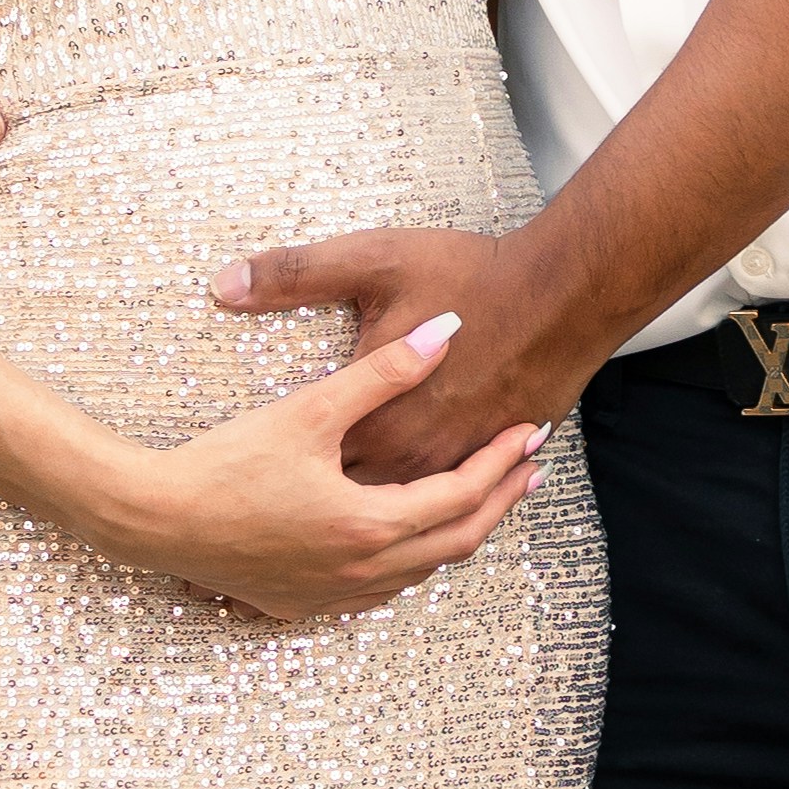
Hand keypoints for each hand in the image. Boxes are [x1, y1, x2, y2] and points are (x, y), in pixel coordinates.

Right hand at [112, 311, 547, 624]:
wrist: (155, 520)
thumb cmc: (227, 462)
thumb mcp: (311, 409)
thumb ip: (383, 372)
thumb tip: (445, 330)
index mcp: (371, 524)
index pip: (462, 495)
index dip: (502, 462)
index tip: (529, 432)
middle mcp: (362, 570)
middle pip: (456, 540)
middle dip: (498, 501)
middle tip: (528, 468)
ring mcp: (332, 595)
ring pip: (420, 571)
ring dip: (456, 533)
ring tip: (480, 497)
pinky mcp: (301, 605)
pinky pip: (378, 590)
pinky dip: (409, 561)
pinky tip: (406, 540)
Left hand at [212, 226, 575, 485]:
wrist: (565, 290)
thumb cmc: (468, 274)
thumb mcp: (370, 264)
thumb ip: (293, 276)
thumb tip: (223, 282)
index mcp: (377, 428)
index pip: (312, 476)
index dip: (280, 484)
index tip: (249, 486)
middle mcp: (416, 461)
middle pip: (358, 507)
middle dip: (318, 514)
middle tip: (280, 517)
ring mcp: (458, 465)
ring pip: (410, 516)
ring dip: (375, 519)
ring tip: (336, 524)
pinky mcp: (493, 461)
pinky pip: (458, 497)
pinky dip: (426, 508)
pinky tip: (405, 514)